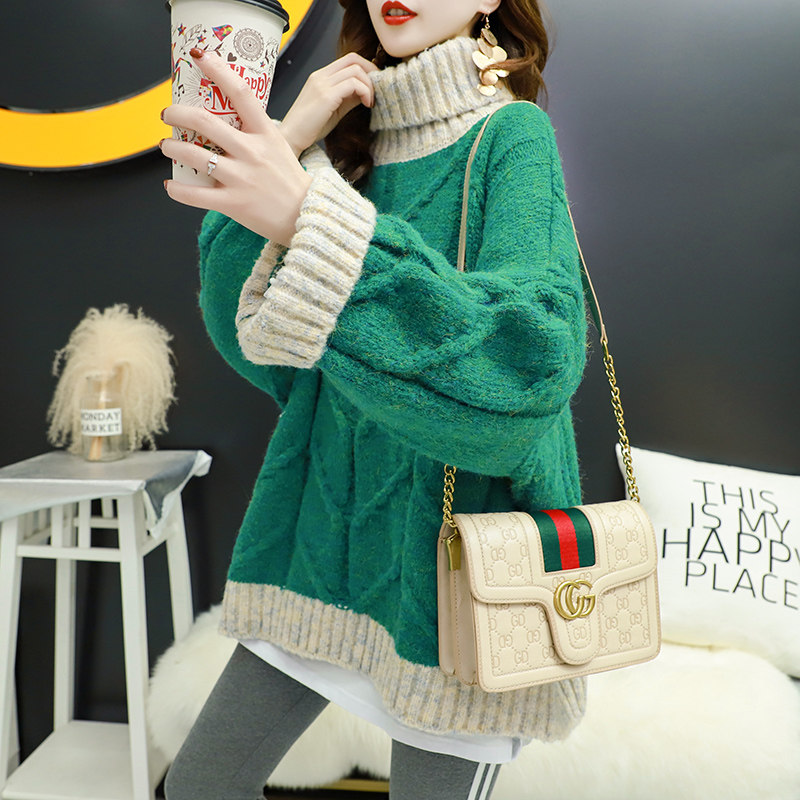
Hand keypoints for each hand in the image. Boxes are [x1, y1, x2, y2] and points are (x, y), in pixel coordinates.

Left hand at [161, 49, 311, 246]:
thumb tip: (227, 122)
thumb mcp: (279, 147)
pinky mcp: (234, 204)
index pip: (240, 93)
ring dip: (172, 148)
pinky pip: (196, 195)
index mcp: (266, 134)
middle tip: (167, 114)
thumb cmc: (290, 183)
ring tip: (167, 147)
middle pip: (204, 122)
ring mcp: (242, 178)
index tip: (199, 56)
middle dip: (177, 114)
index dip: (217, 70)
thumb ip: (255, 133)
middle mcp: (252, 152)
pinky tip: (171, 186)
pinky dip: (177, 190)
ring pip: (194, 156)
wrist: (307, 216)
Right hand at [279, 53, 378, 157]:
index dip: (366, 68)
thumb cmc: (309, 127)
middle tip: (378, 89)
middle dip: (371, 71)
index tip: (374, 85)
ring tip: (371, 101)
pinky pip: (353, 84)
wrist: (291, 138)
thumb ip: (348, 98)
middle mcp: (321, 76)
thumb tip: (366, 92)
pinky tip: (366, 105)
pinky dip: (365, 92)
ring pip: (355, 70)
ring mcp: (322, 84)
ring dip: (369, 85)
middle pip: (353, 59)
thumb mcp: (334, 109)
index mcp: (321, 77)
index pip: (348, 60)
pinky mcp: (326, 96)